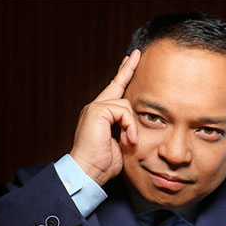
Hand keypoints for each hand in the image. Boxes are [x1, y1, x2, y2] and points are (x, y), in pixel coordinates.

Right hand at [70, 50, 140, 185]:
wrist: (87, 171)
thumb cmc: (103, 163)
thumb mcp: (121, 144)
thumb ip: (127, 130)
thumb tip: (137, 127)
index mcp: (101, 116)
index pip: (114, 92)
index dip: (123, 76)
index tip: (131, 62)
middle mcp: (96, 108)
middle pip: (116, 84)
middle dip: (128, 69)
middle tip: (137, 54)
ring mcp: (95, 108)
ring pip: (126, 104)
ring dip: (132, 125)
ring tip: (130, 141)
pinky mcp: (97, 111)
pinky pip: (123, 110)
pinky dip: (129, 126)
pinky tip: (128, 139)